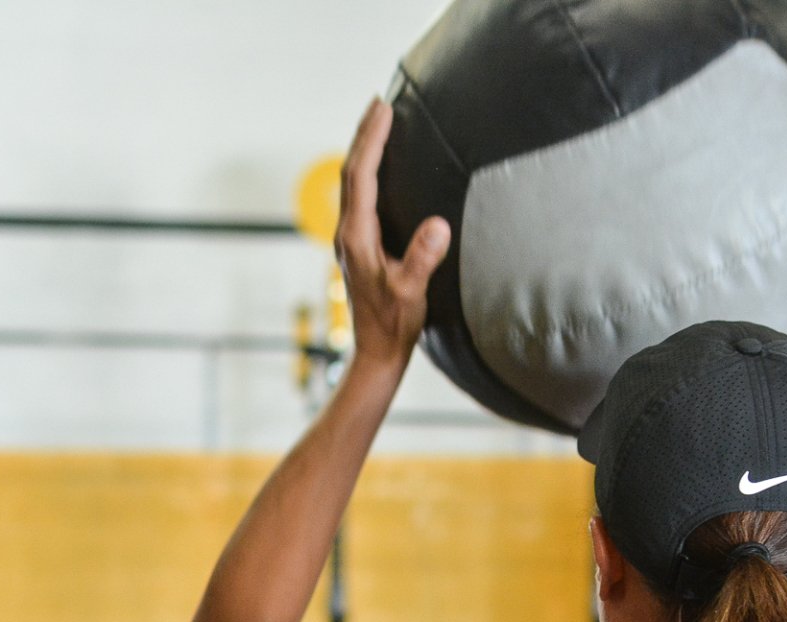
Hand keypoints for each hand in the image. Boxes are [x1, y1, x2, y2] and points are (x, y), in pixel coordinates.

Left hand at [336, 97, 451, 368]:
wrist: (375, 354)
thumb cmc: (393, 325)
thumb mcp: (413, 293)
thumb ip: (423, 259)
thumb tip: (438, 225)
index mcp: (358, 238)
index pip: (361, 177)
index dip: (372, 140)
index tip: (385, 110)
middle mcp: (348, 234)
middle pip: (351, 172)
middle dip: (365, 134)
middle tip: (379, 103)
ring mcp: (350, 240)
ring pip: (352, 184)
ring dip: (363, 150)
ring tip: (378, 124)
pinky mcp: (358, 246)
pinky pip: (358, 198)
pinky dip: (367, 172)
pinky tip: (379, 169)